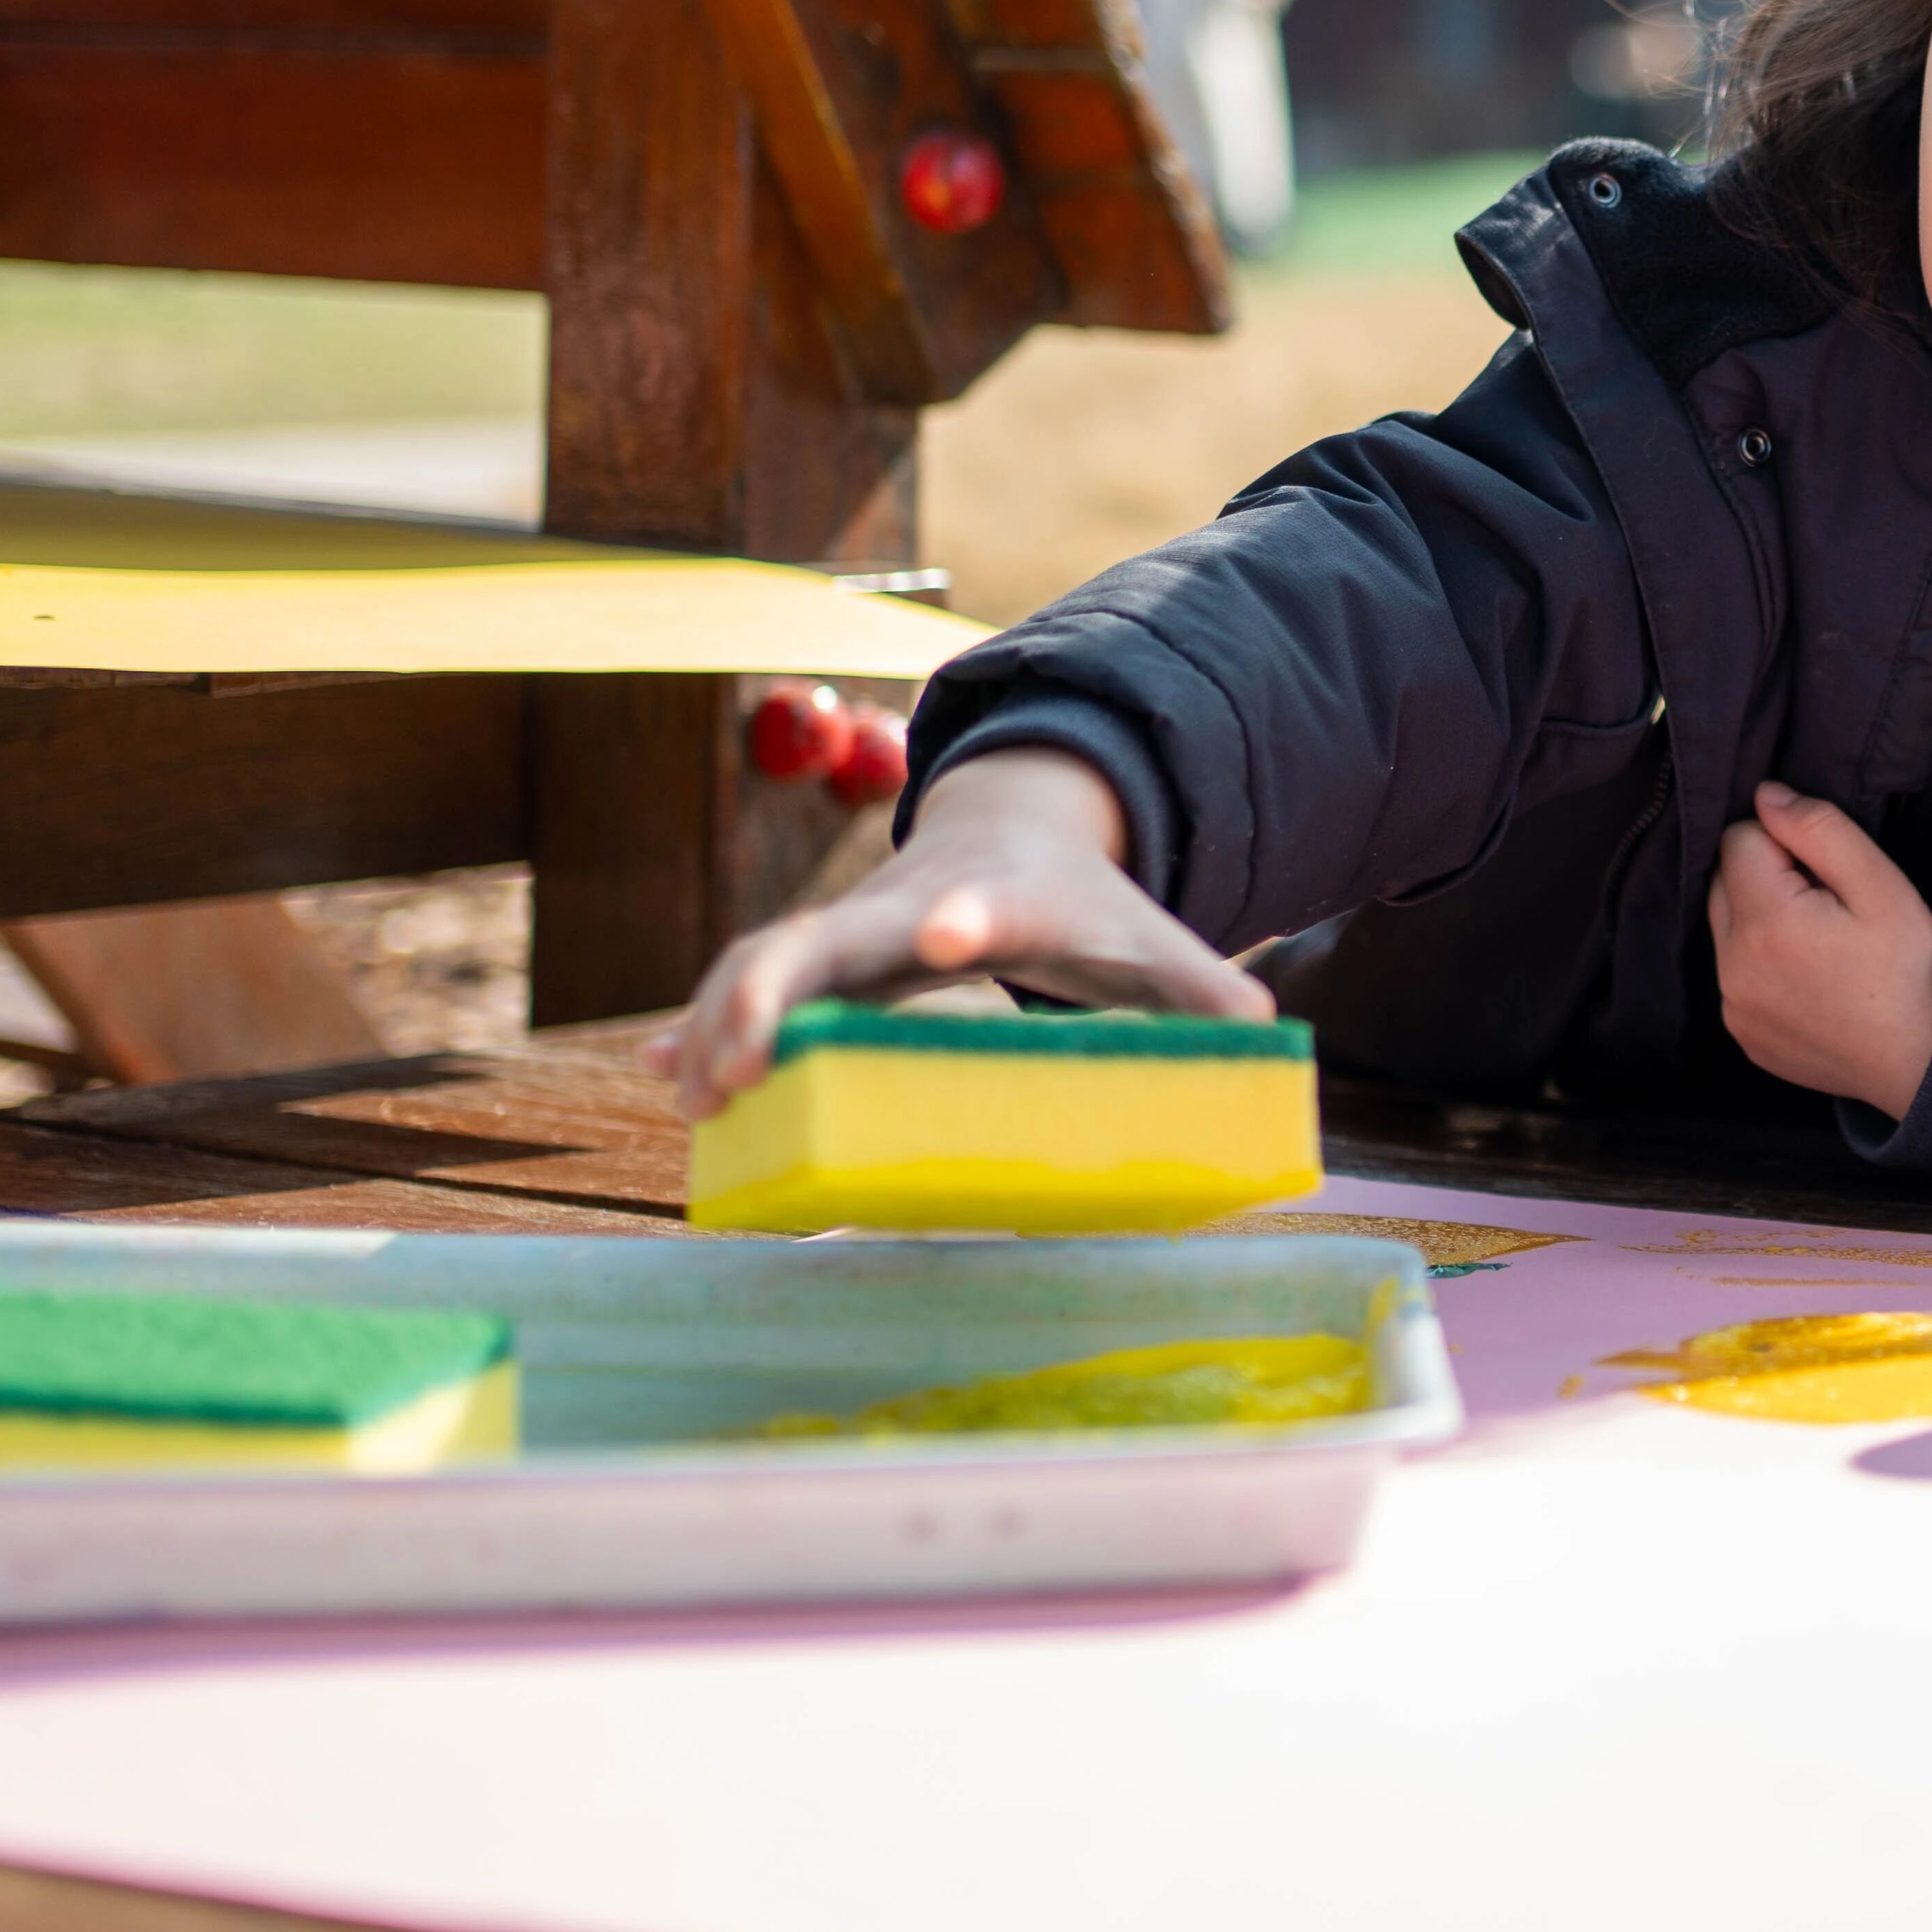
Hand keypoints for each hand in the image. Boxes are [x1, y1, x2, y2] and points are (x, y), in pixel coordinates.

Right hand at [646, 748, 1271, 1119]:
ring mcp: (851, 930)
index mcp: (1003, 900)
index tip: (943, 931)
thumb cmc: (1084, 906)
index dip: (963, 913)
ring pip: (768, 964)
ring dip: (723, 1024)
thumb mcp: (1155, 944)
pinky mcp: (820, 961)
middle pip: (828, 937)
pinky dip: (704, 1029)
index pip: (981, 902)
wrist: (1008, 832)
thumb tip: (1266, 1050)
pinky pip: (747, 989)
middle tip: (742, 1063)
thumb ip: (1213, 998)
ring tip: (695, 1099)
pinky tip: (665, 1075)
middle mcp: (906, 908)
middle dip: (778, 991)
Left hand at [1708, 781, 1931, 1119]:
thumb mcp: (1882, 886)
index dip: (1785, 843)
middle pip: (1723, 881)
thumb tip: (1765, 796)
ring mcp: (1733, 1005)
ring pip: (1725, 927)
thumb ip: (1820, 829)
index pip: (1739, 838)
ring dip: (1760, 919)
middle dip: (1766, 878)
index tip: (1826, 873)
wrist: (1922, 1060)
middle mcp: (1733, 967)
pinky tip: (1809, 979)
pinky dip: (1760, 965)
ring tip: (1819, 943)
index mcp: (1765, 922)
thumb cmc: (1907, 969)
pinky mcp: (1740, 1032)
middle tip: (1826, 905)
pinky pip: (1733, 975)